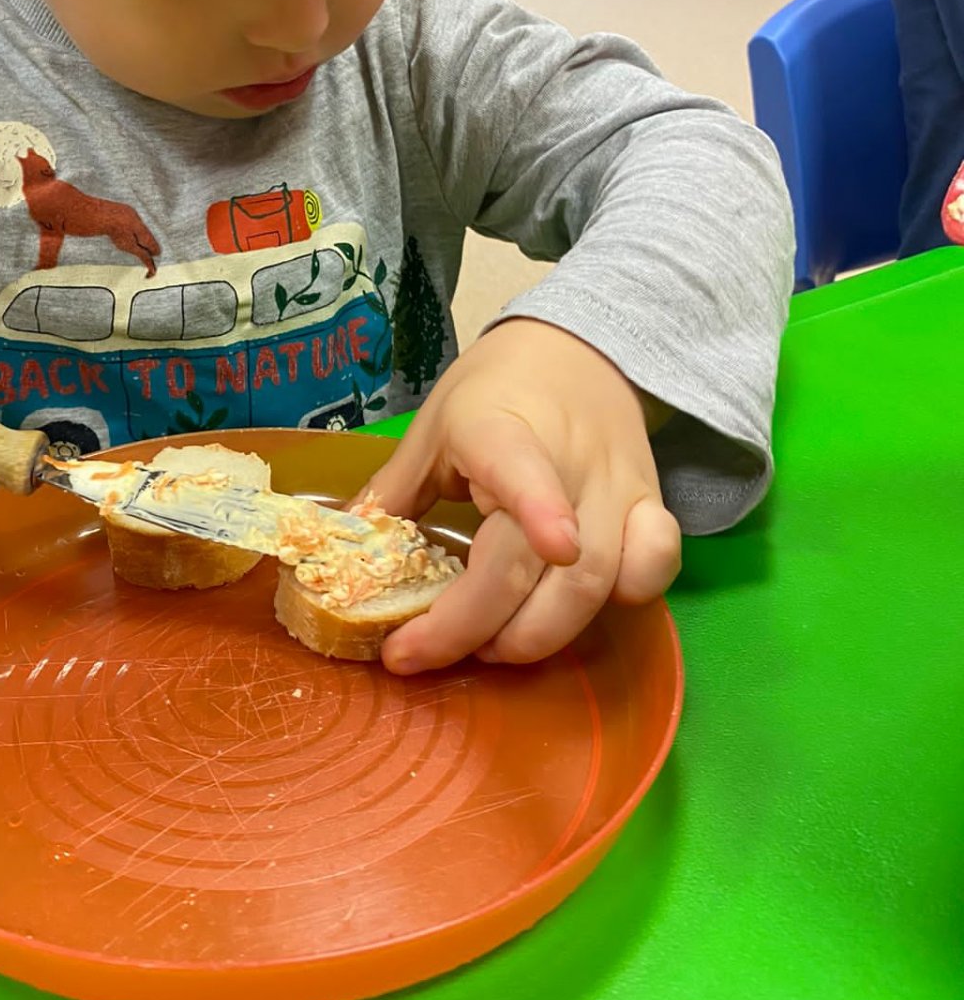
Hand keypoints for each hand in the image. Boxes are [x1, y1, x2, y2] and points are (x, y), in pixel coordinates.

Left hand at [365, 320, 680, 671]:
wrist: (575, 349)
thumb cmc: (492, 393)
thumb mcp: (432, 431)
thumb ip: (392, 495)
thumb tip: (344, 558)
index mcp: (503, 432)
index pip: (525, 469)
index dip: (540, 509)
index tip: (553, 546)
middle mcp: (570, 461)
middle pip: (544, 564)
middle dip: (484, 628)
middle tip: (433, 650)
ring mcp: (618, 487)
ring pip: (598, 582)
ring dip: (541, 635)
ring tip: (492, 647)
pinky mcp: (651, 504)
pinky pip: (655, 566)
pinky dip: (625, 599)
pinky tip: (573, 613)